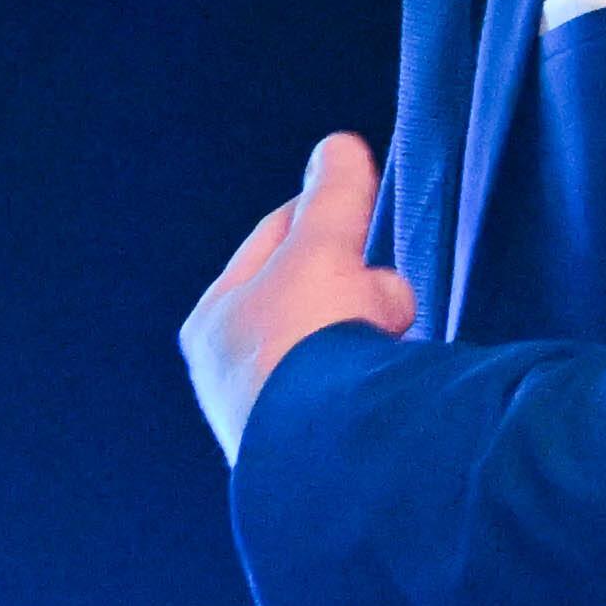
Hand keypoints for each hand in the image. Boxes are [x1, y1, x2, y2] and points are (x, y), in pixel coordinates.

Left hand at [182, 132, 415, 458]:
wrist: (322, 458)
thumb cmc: (303, 344)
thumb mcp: (320, 252)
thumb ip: (333, 198)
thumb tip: (339, 147)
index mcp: (213, 318)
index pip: (272, 240)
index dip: (323, 214)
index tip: (364, 202)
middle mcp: (231, 373)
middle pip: (308, 296)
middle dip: (356, 285)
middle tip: (378, 293)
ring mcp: (271, 418)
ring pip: (338, 347)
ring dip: (370, 334)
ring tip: (384, 339)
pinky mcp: (313, 455)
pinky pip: (356, 393)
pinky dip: (377, 382)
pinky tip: (392, 384)